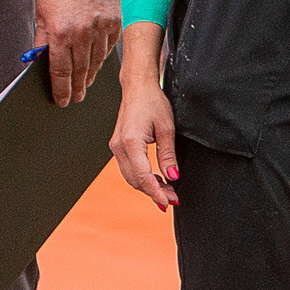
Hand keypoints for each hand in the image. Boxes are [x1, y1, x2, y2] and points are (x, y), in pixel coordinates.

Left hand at [34, 0, 121, 107]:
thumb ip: (43, 40)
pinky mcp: (116, 21)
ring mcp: (102, 28)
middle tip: (76, 97)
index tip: (62, 100)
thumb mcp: (42, 13)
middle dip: (77, 87)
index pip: (61, 72)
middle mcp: (82, 33)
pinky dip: (103, 58)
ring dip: (91, 75)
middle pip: (81, 71)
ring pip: (97, 62)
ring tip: (86, 83)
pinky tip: (97, 63)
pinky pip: (110, 47)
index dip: (62, 90)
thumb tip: (41, 62)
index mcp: (60, 33)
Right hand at [109, 45, 177, 210]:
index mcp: (130, 142)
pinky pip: (129, 169)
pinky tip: (157, 179)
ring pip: (130, 177)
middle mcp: (118, 147)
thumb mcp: (167, 128)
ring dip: (148, 186)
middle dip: (154, 192)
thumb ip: (168, 155)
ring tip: (168, 190)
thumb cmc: (153, 102)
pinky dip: (142, 177)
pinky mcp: (117, 146)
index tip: (169, 202)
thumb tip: (173, 178)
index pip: (143, 176)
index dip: (156, 192)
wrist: (137, 86)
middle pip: (135, 180)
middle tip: (174, 198)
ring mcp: (115, 147)